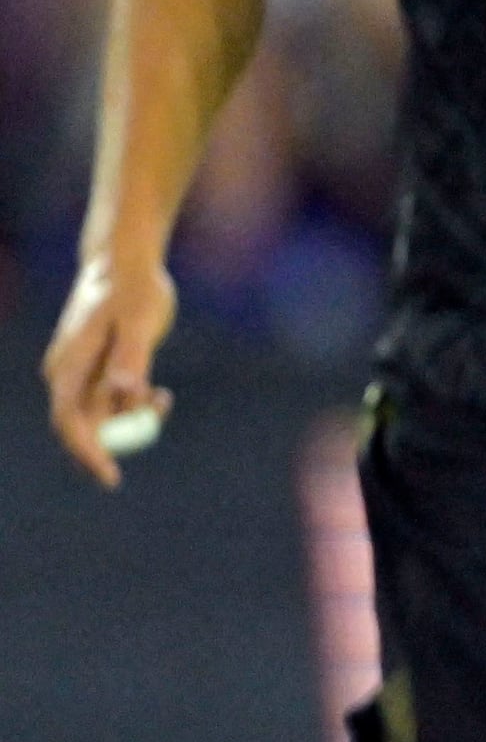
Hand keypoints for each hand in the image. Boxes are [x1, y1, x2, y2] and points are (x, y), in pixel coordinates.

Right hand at [41, 252, 177, 488]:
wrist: (123, 265)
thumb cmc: (133, 290)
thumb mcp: (140, 321)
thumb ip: (132, 357)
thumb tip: (125, 392)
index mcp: (67, 365)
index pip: (68, 421)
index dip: (87, 452)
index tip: (112, 476)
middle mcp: (65, 375)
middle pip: (83, 426)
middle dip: (120, 438)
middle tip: (158, 425)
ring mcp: (77, 376)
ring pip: (102, 417)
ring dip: (133, 419)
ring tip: (164, 395)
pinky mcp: (93, 375)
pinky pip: (111, 405)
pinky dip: (135, 407)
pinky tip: (159, 392)